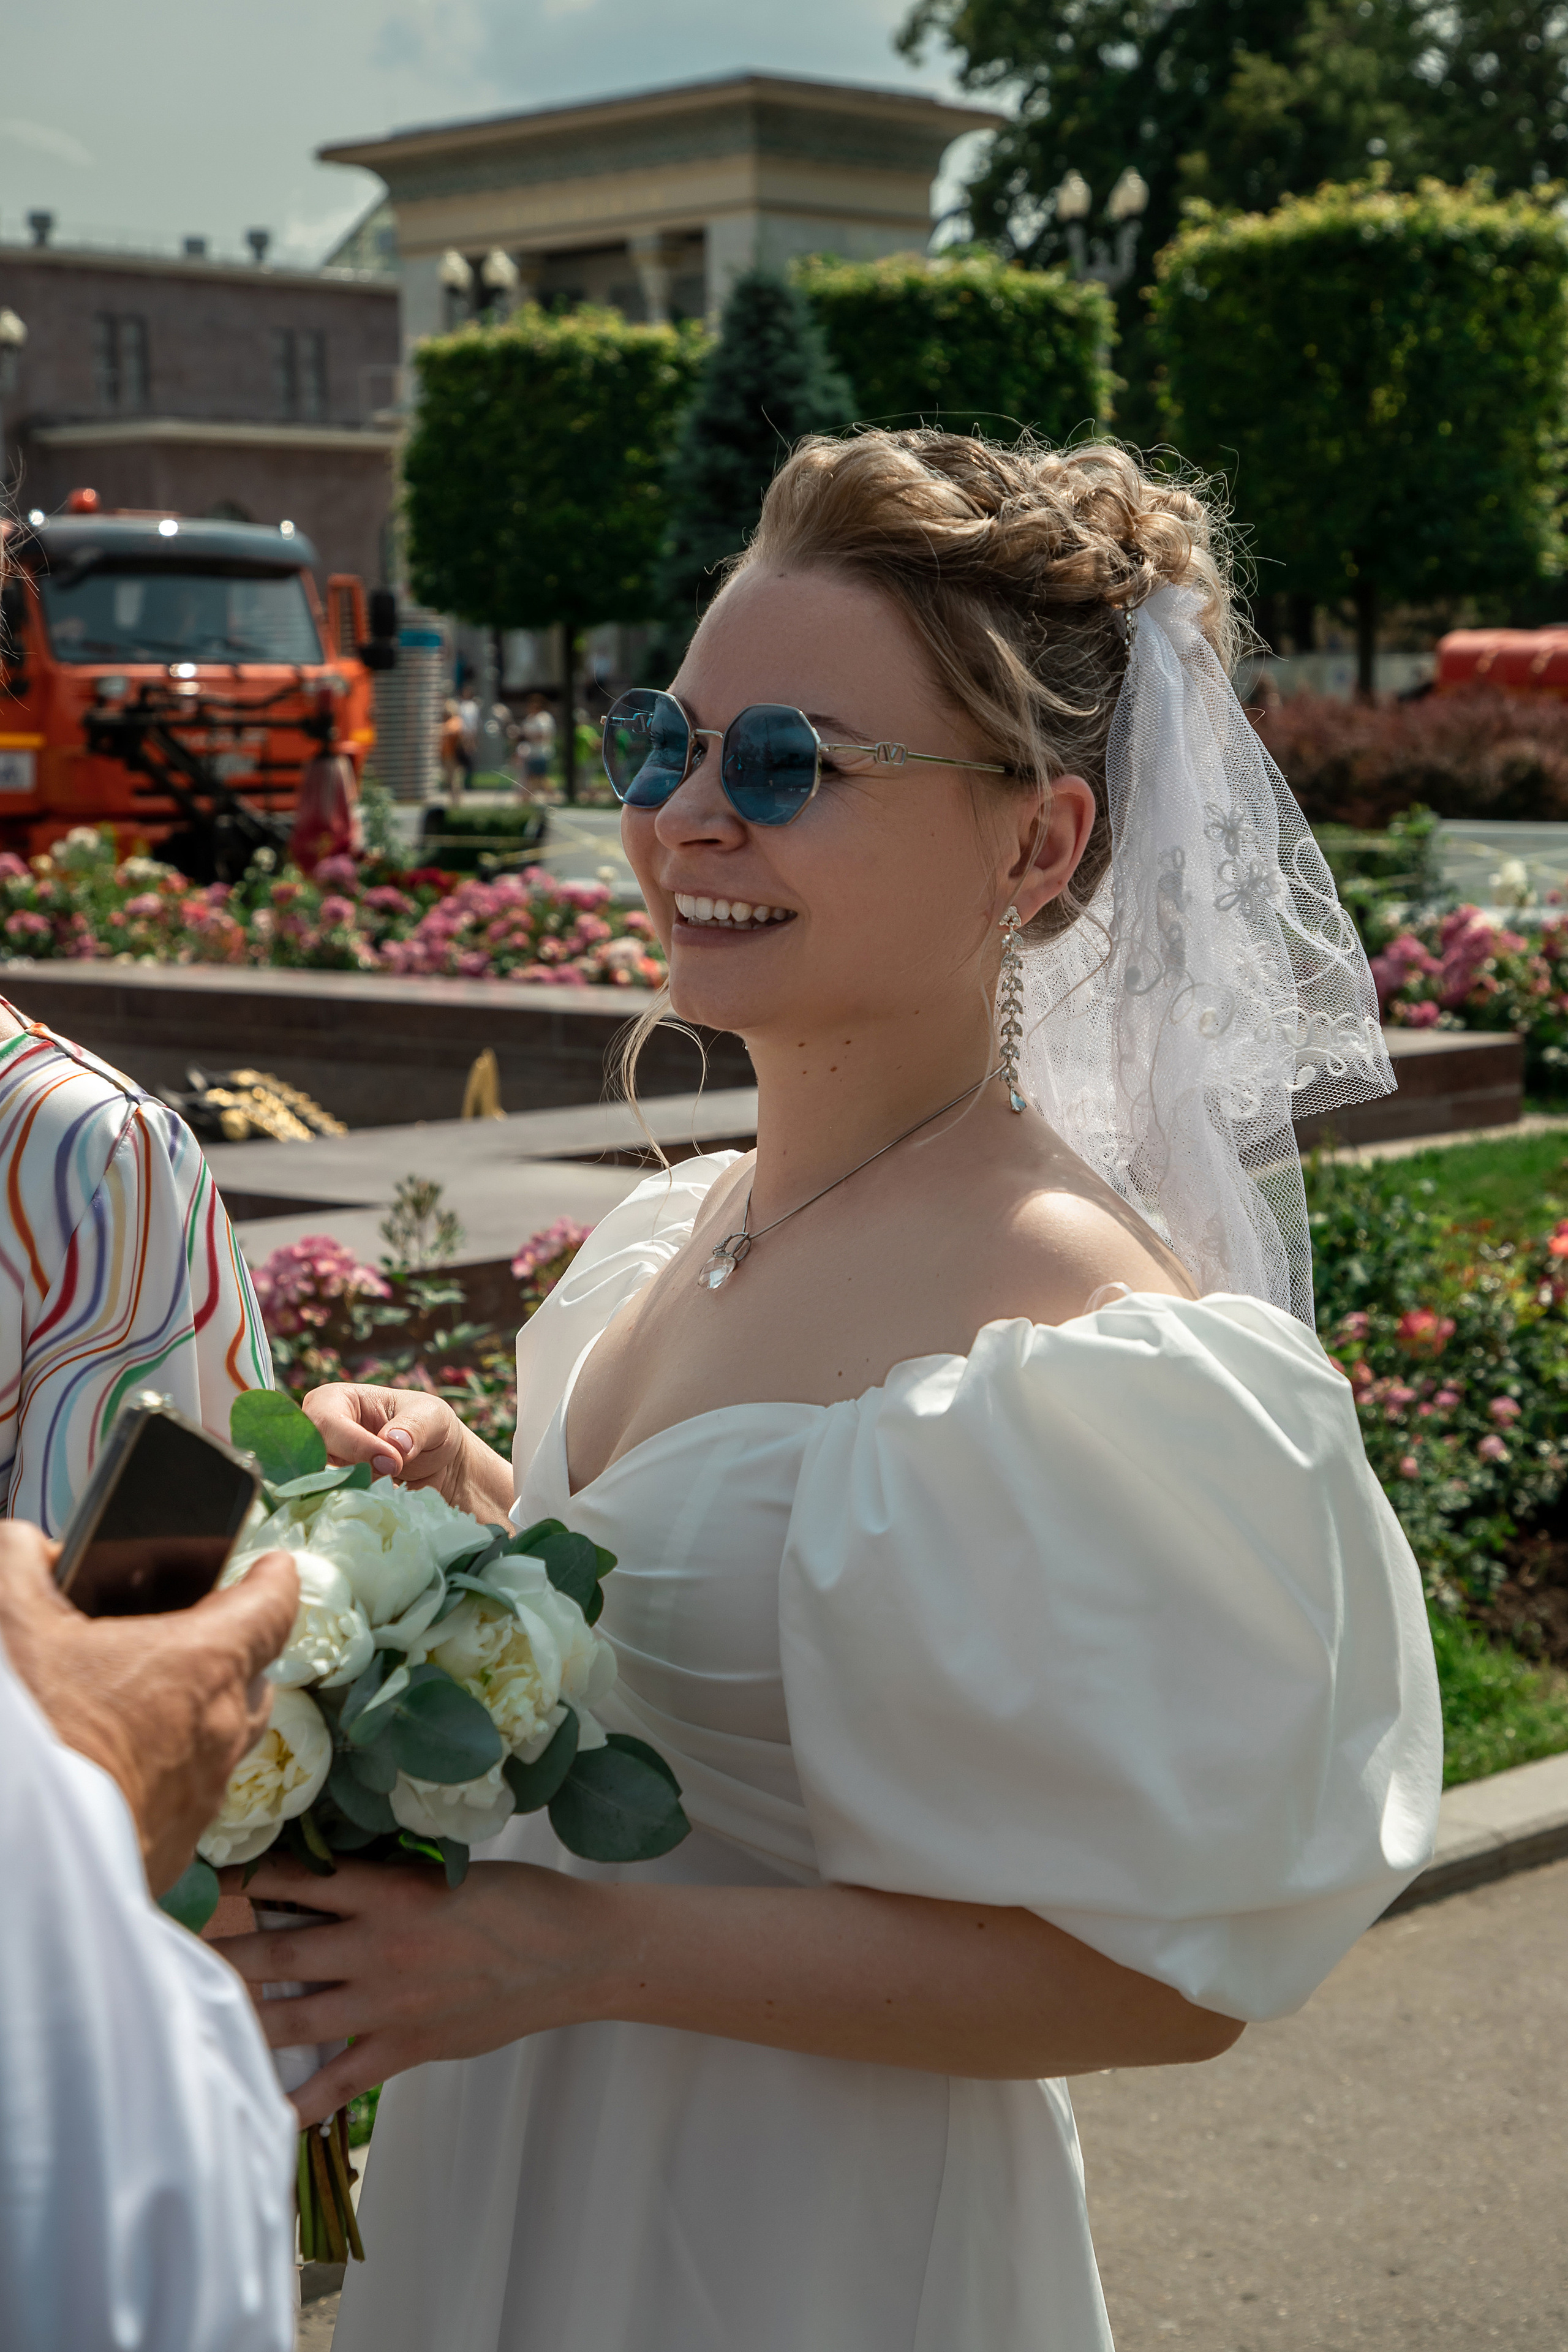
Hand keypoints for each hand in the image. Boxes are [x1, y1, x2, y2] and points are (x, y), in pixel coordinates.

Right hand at [0, 1522, 297, 1893]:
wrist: (19, 1856)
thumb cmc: (36, 1736)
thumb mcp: (12, 1625)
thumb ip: (22, 1564)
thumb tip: (29, 1548)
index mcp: (206, 1663)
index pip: (273, 1605)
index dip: (272, 1579)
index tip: (270, 1568)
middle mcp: (222, 1729)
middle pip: (252, 1675)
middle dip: (229, 1650)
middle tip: (185, 1637)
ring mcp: (205, 1794)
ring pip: (225, 1740)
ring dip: (197, 1716)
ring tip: (145, 1705)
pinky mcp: (176, 1847)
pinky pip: (189, 1796)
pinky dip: (167, 1775)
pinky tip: (119, 1768)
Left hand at [213, 1851, 608, 2124]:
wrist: (574, 1953)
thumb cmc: (517, 1900)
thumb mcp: (447, 1871)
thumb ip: (388, 1884)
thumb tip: (332, 1883)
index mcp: (388, 1891)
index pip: (296, 1880)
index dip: (243, 1880)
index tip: (204, 1877)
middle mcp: (376, 1946)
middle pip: (275, 1952)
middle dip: (219, 1953)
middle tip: (173, 1951)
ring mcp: (387, 2003)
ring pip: (293, 2014)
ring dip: (242, 2017)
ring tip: (198, 2016)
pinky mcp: (407, 2046)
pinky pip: (339, 2081)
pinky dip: (300, 2099)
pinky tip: (264, 2107)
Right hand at [302, 1383, 512, 1518]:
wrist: (440, 1463)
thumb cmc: (429, 1427)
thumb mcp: (432, 1417)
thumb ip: (414, 1427)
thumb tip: (394, 1444)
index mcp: (335, 1400)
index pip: (326, 1422)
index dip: (355, 1444)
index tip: (393, 1461)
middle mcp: (319, 1436)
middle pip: (311, 1458)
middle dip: (351, 1473)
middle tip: (390, 1477)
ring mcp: (323, 1469)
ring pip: (319, 1490)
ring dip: (356, 1495)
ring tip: (390, 1491)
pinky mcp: (333, 1496)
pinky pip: (332, 1510)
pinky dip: (358, 1511)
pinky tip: (381, 1508)